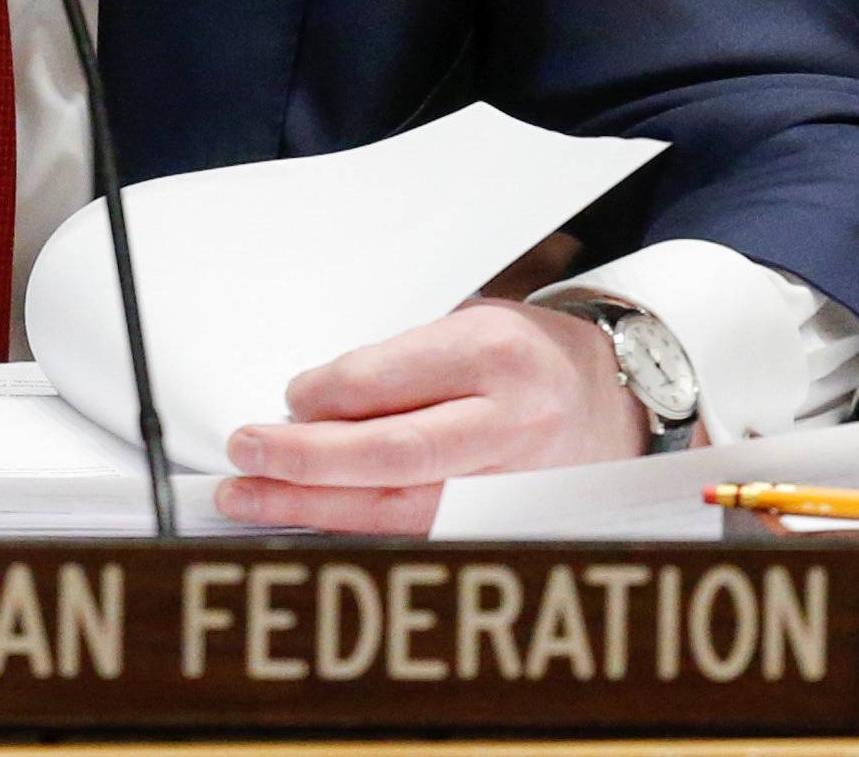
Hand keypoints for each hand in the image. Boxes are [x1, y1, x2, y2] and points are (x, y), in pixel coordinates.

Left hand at [216, 299, 649, 534]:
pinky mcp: (513, 525)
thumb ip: (397, 362)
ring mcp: (516, 483)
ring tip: (249, 498)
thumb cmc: (521, 352)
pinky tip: (306, 520)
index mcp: (492, 352)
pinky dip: (357, 530)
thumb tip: (308, 404)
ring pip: (403, 509)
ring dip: (316, 506)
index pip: (390, 382)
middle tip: (245, 454)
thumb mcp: (464, 324)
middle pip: (394, 455)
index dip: (326, 396)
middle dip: (307, 461)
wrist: (614, 397)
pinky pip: (422, 534)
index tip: (285, 400)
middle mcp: (509, 421)